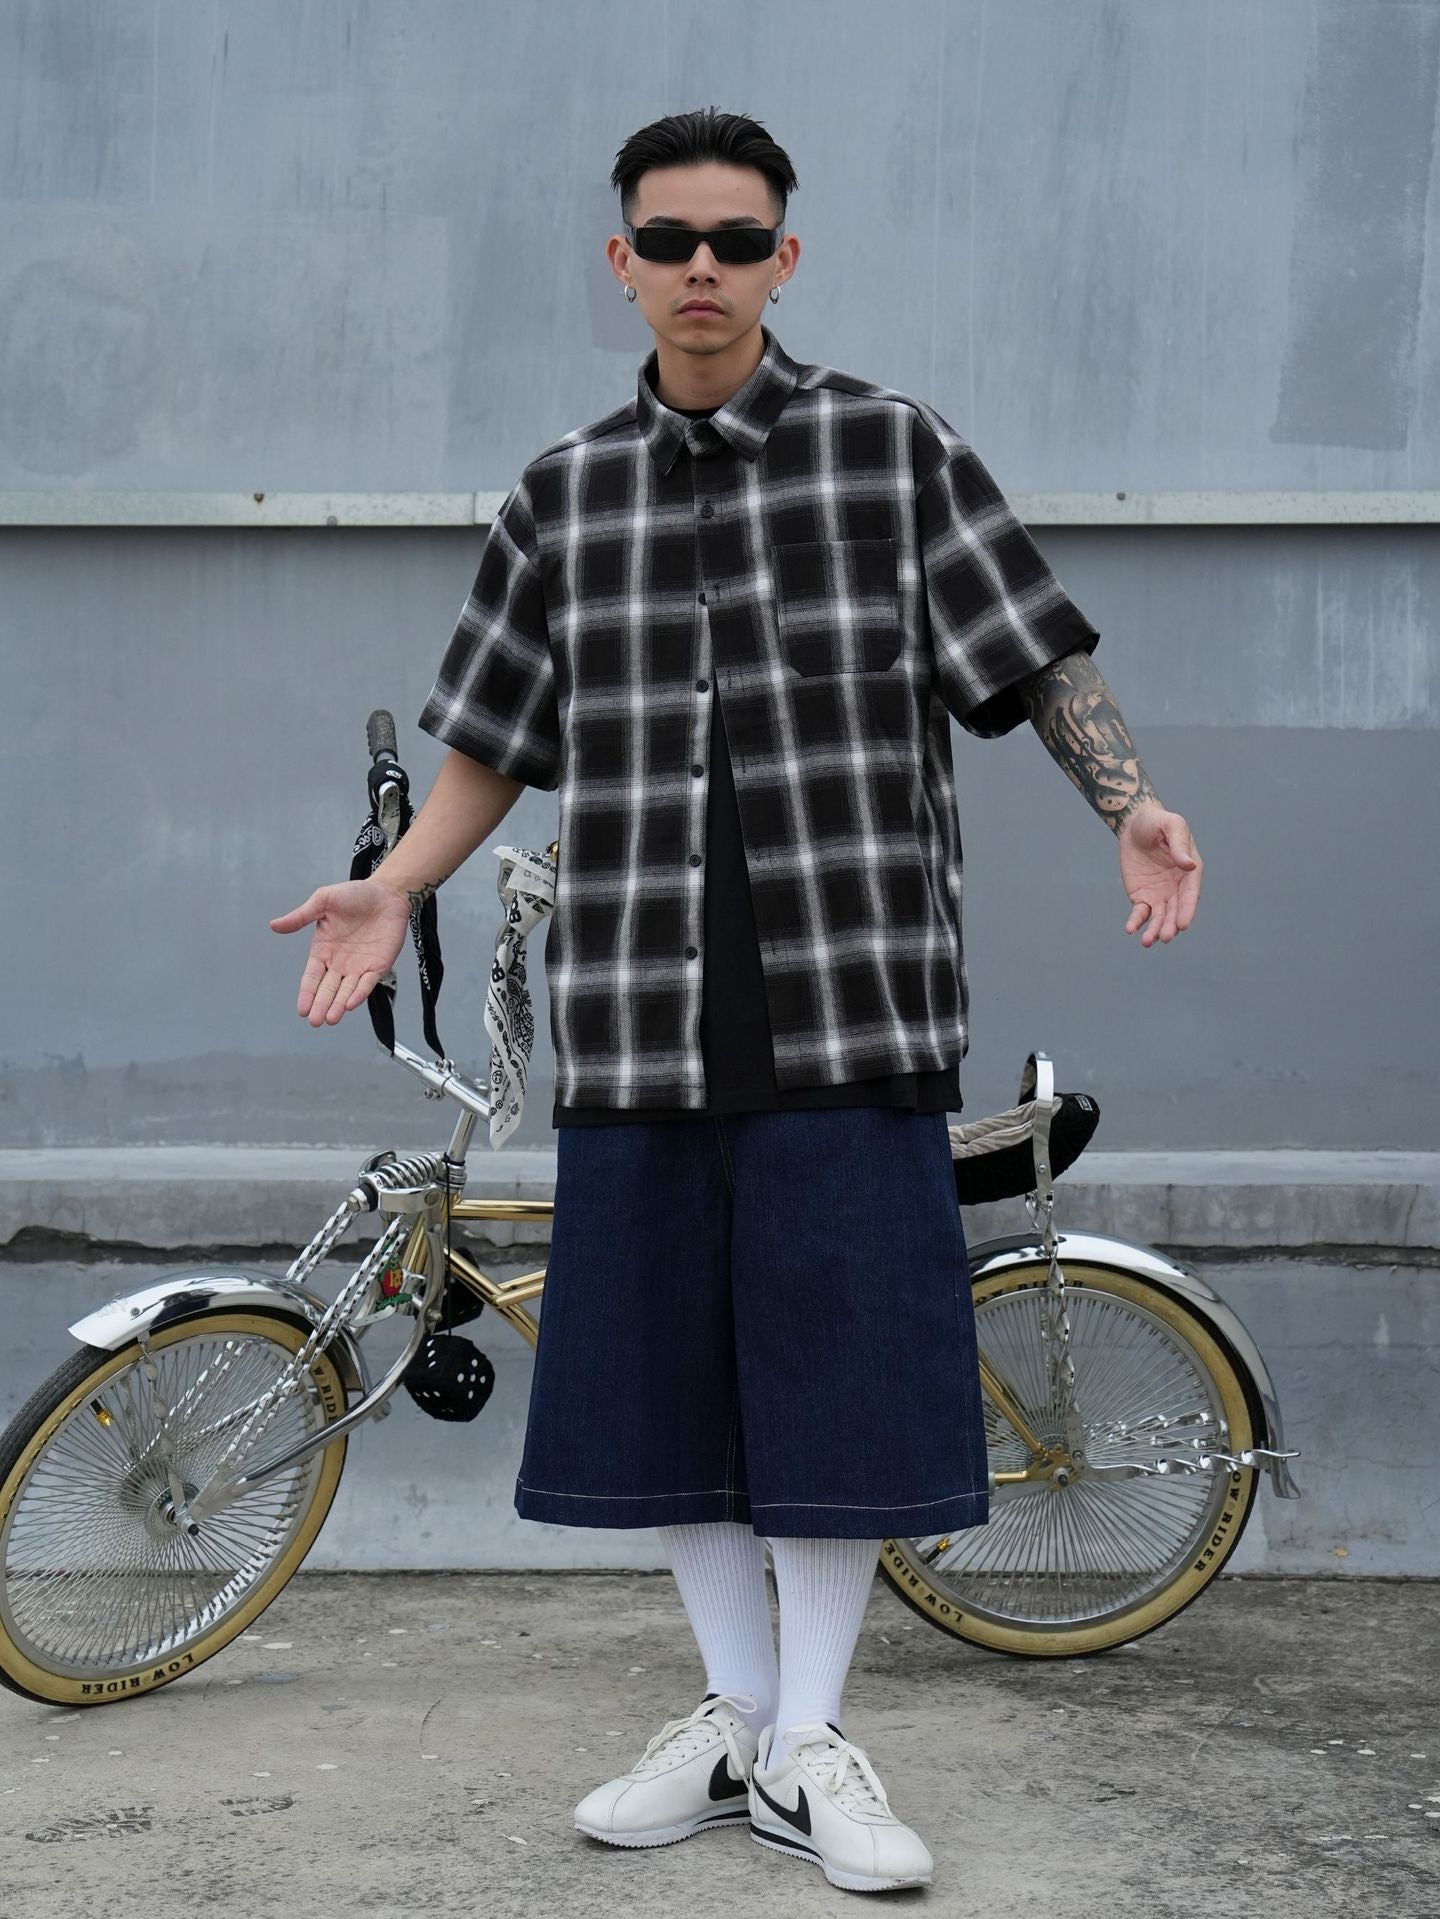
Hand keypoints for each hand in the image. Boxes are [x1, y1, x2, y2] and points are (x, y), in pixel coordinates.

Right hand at [269, 877, 411, 1026]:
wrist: (387, 892)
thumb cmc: (354, 894)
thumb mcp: (323, 901)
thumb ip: (301, 916)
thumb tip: (274, 925)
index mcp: (323, 950)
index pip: (312, 977)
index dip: (307, 993)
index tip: (302, 1009)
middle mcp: (340, 962)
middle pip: (328, 989)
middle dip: (321, 1006)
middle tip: (315, 1021)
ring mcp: (360, 966)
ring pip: (347, 990)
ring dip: (339, 1005)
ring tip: (331, 1019)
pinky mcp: (379, 965)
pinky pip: (368, 983)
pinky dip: (360, 993)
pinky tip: (351, 1004)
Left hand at [1116, 801, 1201, 946]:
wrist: (1135, 824)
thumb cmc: (1158, 822)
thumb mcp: (1171, 825)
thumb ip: (1179, 844)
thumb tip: (1189, 864)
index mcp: (1190, 871)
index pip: (1190, 894)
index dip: (1187, 910)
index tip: (1182, 925)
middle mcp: (1177, 887)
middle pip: (1175, 910)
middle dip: (1170, 925)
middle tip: (1164, 937)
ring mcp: (1160, 894)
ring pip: (1159, 916)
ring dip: (1154, 929)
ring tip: (1147, 941)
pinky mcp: (1142, 896)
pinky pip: (1140, 913)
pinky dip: (1136, 922)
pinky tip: (1130, 930)